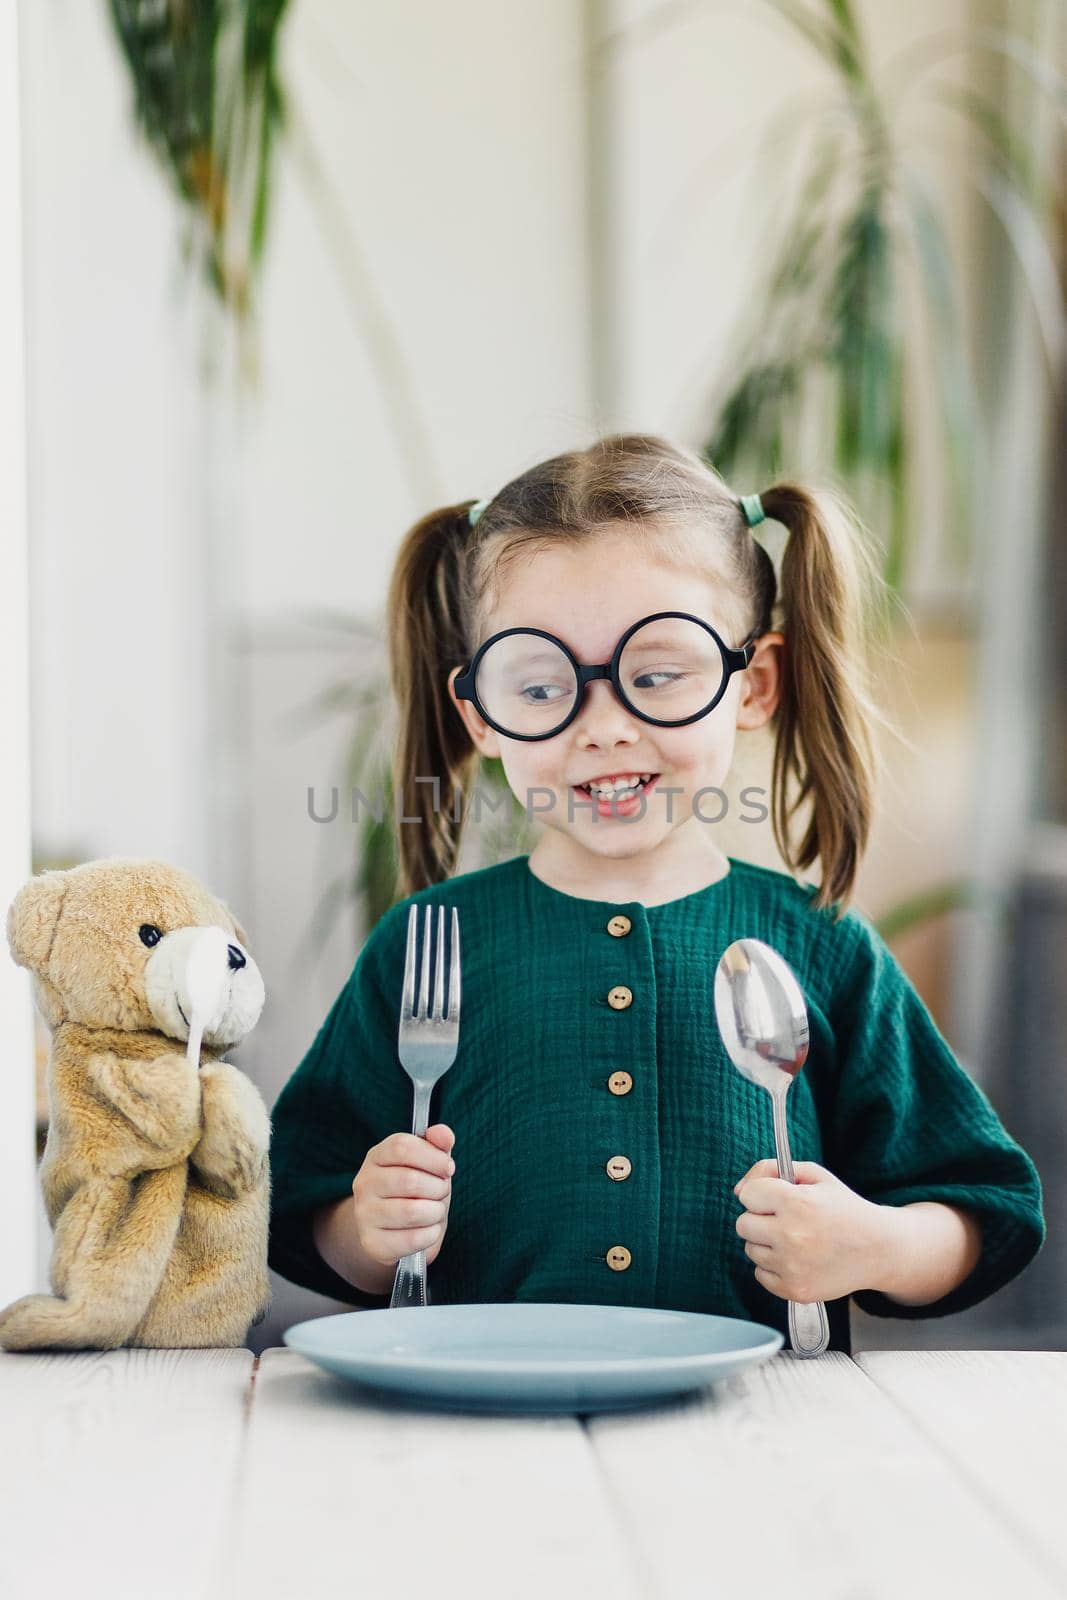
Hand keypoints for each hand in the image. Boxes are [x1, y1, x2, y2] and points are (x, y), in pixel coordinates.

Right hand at [351, 1123, 454, 1267]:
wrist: (395, 1230)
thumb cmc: (416, 1190)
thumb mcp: (429, 1163)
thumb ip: (438, 1143)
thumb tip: (443, 1134)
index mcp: (377, 1156)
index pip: (402, 1147)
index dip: (432, 1156)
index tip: (448, 1168)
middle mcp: (364, 1183)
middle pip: (409, 1180)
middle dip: (438, 1188)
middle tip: (441, 1192)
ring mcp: (364, 1214)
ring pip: (412, 1211)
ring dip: (435, 1212)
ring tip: (435, 1211)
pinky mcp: (372, 1242)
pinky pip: (412, 1239)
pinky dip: (430, 1234)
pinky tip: (429, 1229)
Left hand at [733, 1158, 885, 1303]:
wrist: (878, 1249)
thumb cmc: (844, 1208)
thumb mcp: (814, 1175)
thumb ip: (771, 1170)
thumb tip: (738, 1190)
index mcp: (797, 1202)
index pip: (748, 1195)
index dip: (762, 1194)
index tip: (779, 1198)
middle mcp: (792, 1235)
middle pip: (742, 1224)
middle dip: (760, 1219)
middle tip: (787, 1219)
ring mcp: (792, 1266)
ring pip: (750, 1250)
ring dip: (767, 1244)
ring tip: (797, 1240)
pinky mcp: (794, 1290)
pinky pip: (760, 1274)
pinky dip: (774, 1267)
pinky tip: (798, 1259)